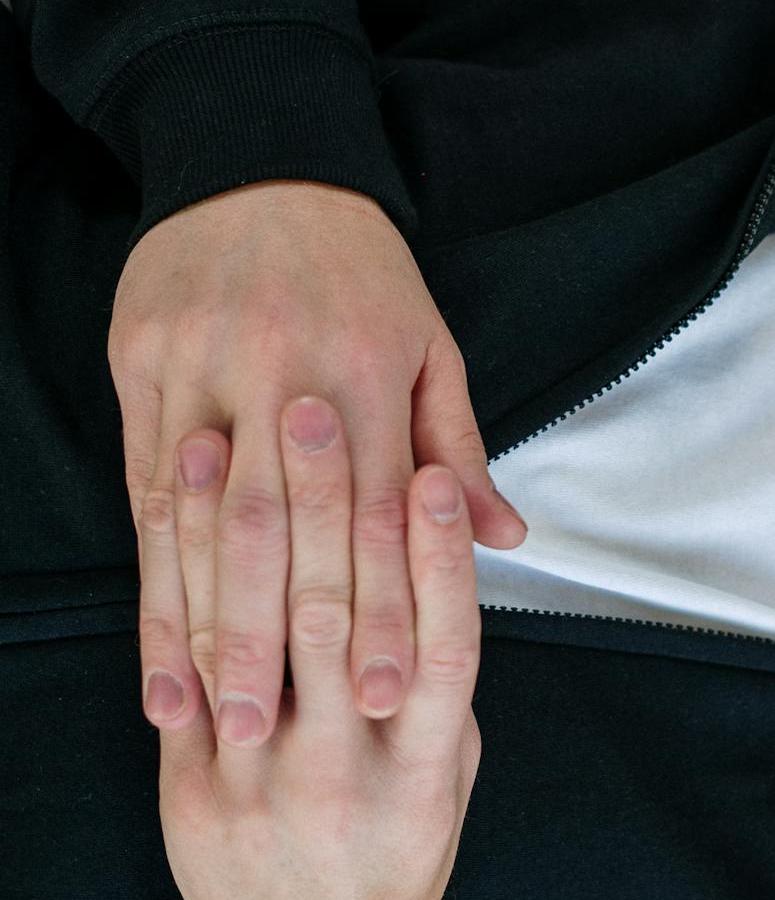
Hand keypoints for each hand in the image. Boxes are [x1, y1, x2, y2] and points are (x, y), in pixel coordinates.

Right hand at [112, 179, 524, 744]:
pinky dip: (149, 578)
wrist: (260, 164)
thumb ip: (458, 450)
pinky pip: (144, 495)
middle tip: (281, 734)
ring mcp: (203, 378)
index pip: (375, 517)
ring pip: (199, 522)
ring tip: (211, 714)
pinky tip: (155, 644)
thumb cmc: (363, 270)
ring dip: (203, 627)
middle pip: (280, 532)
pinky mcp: (143, 377)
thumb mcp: (430, 346)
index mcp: (366, 378)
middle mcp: (282, 381)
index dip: (379, 610)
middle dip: (280, 642)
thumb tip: (506, 538)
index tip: (384, 695)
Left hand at [147, 396, 481, 899]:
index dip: (439, 553)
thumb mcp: (452, 770)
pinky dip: (185, 586)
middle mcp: (353, 768)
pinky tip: (183, 518)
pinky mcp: (196, 790)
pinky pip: (190, 678)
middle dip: (330, 504)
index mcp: (432, 761)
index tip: (436, 474)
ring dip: (246, 524)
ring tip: (241, 436)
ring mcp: (268, 781)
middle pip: (345, 617)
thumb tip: (472, 570)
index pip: (445, 639)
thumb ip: (451, 677)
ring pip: (261, 634)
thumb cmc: (397, 849)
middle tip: (319, 411)